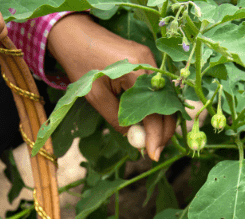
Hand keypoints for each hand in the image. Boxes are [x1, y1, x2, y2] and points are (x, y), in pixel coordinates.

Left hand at [47, 14, 175, 161]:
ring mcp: (152, 62)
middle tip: (153, 152)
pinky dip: (156, 109)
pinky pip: (157, 91)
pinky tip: (149, 124)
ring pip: (165, 99)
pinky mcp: (148, 63)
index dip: (155, 137)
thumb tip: (135, 140)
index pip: (155, 112)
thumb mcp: (96, 97)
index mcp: (137, 72)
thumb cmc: (82, 65)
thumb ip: (117, 119)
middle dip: (163, 133)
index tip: (153, 156)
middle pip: (167, 106)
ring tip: (152, 142)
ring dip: (161, 122)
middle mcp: (151, 65)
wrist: (77, 35)